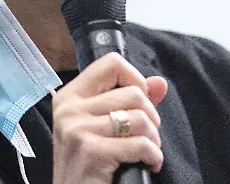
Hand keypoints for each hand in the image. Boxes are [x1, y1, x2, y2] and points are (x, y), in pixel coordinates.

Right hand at [51, 52, 168, 183]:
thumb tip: (160, 83)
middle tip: (146, 137)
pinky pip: (140, 144)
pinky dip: (153, 156)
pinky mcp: (90, 151)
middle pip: (133, 92)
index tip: (139, 103)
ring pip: (140, 118)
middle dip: (150, 117)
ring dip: (153, 139)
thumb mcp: (105, 128)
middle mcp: (69, 109)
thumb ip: (132, 102)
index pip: (111, 63)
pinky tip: (148, 164)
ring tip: (147, 153)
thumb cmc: (90, 165)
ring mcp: (77, 129)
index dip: (134, 79)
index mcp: (70, 97)